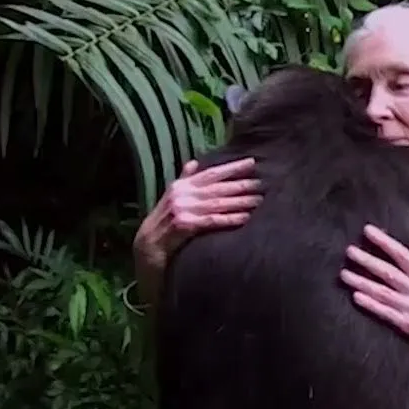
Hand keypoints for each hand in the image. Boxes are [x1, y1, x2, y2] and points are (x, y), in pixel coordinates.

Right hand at [133, 158, 261, 269]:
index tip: (252, 162)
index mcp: (181, 185)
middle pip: (218, 188)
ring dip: (240, 202)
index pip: (211, 173)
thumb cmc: (163, 222)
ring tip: (259, 200)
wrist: (147, 246)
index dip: (232, 167)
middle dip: (241, 185)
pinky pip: (212, 221)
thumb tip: (194, 162)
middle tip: (262, 183)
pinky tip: (245, 218)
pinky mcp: (184, 225)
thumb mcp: (171, 198)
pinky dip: (229, 219)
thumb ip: (184, 180)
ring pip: (217, 203)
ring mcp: (182, 209)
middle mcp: (182, 194)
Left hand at [339, 225, 408, 376]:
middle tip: (350, 251)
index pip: (403, 255)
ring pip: (383, 292)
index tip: (368, 231)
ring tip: (344, 274)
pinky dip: (371, 305)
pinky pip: (385, 313)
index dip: (385, 242)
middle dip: (368, 260)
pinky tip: (356, 297)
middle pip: (389, 272)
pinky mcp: (406, 325)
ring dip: (362, 282)